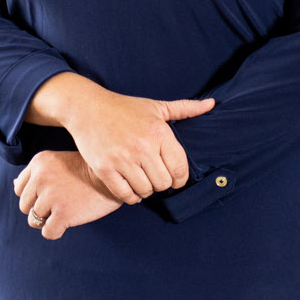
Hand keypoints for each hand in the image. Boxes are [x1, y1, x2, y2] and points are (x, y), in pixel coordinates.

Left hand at [14, 151, 123, 239]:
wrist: (112, 178)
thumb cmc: (86, 171)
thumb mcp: (58, 161)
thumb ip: (36, 173)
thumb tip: (15, 185)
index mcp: (39, 163)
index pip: (19, 189)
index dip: (33, 197)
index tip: (50, 195)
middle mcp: (41, 178)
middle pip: (25, 206)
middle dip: (40, 209)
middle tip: (60, 204)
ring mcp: (51, 196)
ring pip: (34, 221)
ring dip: (49, 220)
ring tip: (66, 210)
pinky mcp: (62, 214)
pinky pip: (48, 232)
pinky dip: (57, 231)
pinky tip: (69, 221)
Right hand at [24, 73, 213, 203]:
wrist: (87, 107)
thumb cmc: (124, 107)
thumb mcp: (156, 106)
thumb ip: (185, 109)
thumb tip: (212, 104)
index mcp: (159, 133)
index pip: (180, 170)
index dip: (179, 178)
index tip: (172, 176)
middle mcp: (142, 147)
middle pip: (163, 184)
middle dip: (160, 183)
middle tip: (153, 175)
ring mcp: (122, 159)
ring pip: (145, 191)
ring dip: (145, 189)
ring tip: (140, 179)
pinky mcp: (104, 169)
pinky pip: (125, 195)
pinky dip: (129, 195)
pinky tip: (128, 185)